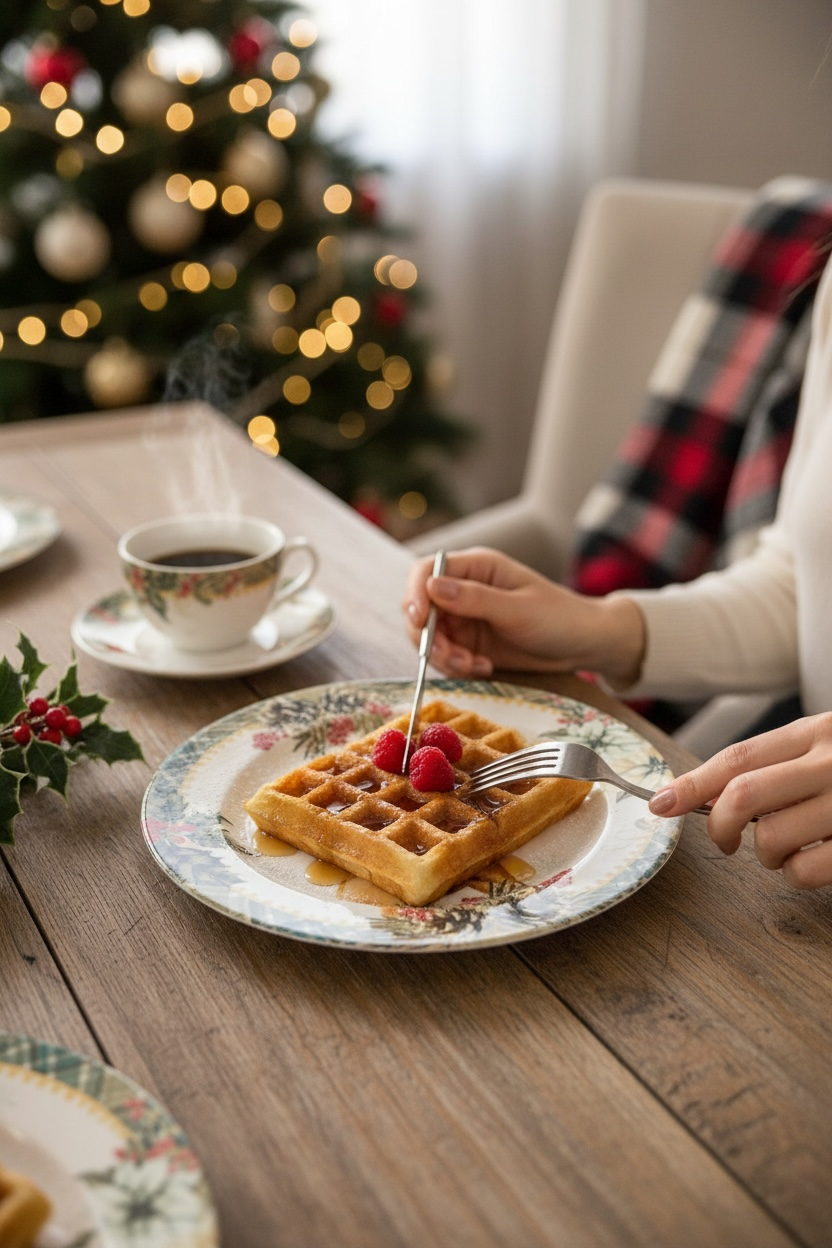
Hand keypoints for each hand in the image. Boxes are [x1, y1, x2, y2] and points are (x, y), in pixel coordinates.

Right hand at [401, 546, 644, 683]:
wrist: (584, 645)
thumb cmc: (559, 617)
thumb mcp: (518, 609)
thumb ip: (474, 599)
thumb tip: (431, 587)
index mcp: (476, 568)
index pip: (426, 572)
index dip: (415, 594)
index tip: (418, 621)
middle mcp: (464, 590)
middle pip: (420, 609)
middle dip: (428, 636)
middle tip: (450, 656)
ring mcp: (465, 618)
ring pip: (429, 637)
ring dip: (443, 656)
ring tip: (474, 666)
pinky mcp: (470, 644)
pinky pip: (446, 656)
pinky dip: (457, 667)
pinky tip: (484, 669)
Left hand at [648, 713, 831, 888]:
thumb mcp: (821, 750)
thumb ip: (774, 766)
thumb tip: (710, 797)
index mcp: (815, 733)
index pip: (738, 757)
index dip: (692, 783)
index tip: (661, 803)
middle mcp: (830, 763)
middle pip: (743, 793)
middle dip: (720, 825)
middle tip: (725, 840)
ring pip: (771, 837)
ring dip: (766, 855)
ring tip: (789, 847)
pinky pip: (803, 870)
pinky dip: (796, 873)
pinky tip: (813, 857)